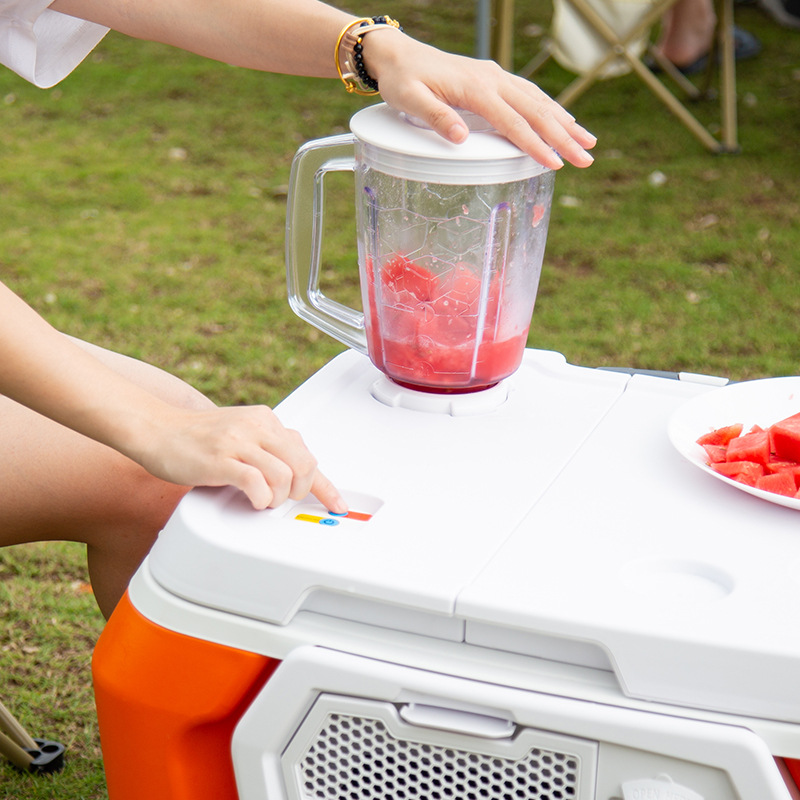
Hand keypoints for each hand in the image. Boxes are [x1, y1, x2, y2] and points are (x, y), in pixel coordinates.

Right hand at [130, 403, 346, 512]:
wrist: (157, 430)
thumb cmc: (196, 437)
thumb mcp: (241, 433)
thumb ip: (267, 447)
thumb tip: (295, 471)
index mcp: (265, 420)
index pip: (306, 452)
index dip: (325, 485)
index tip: (338, 504)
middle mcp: (256, 427)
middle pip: (304, 464)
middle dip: (300, 491)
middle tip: (283, 499)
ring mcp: (238, 442)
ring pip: (285, 475)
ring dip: (278, 498)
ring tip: (263, 500)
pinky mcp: (221, 459)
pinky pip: (257, 483)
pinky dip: (261, 498)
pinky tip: (251, 499)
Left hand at [365, 31, 595, 169]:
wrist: (399, 54)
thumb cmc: (403, 79)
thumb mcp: (410, 99)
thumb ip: (435, 117)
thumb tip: (459, 137)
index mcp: (476, 88)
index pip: (513, 121)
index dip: (535, 144)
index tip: (554, 163)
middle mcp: (493, 79)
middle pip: (536, 111)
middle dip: (564, 137)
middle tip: (587, 159)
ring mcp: (496, 77)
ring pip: (539, 100)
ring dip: (565, 122)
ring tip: (588, 142)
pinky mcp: (494, 79)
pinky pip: (530, 94)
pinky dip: (551, 109)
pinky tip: (563, 120)